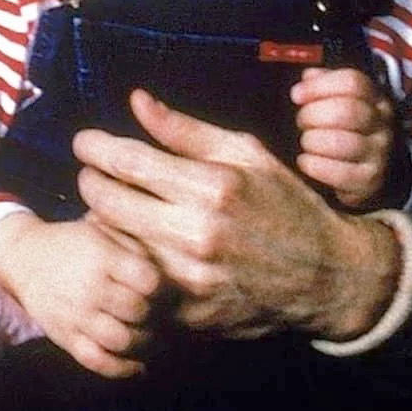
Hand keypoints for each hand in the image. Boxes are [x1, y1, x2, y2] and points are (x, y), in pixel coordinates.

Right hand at [0, 212, 159, 377]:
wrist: (23, 257)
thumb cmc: (73, 243)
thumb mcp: (102, 229)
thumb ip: (136, 247)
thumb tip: (174, 268)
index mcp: (101, 256)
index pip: (149, 281)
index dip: (163, 288)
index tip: (162, 289)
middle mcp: (88, 287)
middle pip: (139, 311)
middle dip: (155, 314)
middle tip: (158, 313)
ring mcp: (75, 315)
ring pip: (121, 340)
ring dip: (144, 343)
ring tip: (149, 335)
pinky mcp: (65, 337)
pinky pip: (97, 361)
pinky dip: (122, 368)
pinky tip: (136, 364)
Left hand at [73, 90, 398, 342]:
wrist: (328, 277)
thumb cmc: (285, 204)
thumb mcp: (247, 155)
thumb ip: (186, 130)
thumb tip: (137, 100)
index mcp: (211, 187)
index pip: (126, 161)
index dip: (94, 148)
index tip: (83, 142)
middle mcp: (196, 232)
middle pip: (106, 201)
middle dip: (89, 181)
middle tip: (91, 173)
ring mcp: (188, 276)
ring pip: (112, 241)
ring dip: (100, 220)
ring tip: (107, 206)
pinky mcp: (185, 310)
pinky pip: (130, 279)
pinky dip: (121, 258)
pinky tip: (126, 243)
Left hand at [293, 66, 396, 208]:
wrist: (364, 170)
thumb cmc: (341, 129)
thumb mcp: (336, 101)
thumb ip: (321, 84)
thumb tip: (308, 77)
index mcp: (373, 98)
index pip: (353, 82)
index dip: (319, 86)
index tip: (296, 96)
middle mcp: (381, 123)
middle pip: (347, 110)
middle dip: (312, 115)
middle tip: (301, 122)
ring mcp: (378, 153)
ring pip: (342, 142)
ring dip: (312, 141)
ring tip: (306, 142)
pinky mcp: (369, 180)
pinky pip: (340, 173)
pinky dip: (314, 166)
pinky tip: (306, 162)